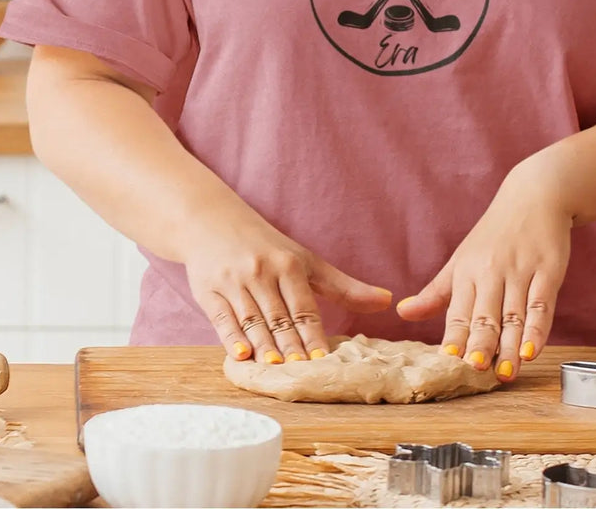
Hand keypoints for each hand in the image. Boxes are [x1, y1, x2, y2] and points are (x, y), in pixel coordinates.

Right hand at [182, 199, 391, 363]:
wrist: (212, 221)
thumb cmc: (267, 247)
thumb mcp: (305, 261)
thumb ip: (344, 287)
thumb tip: (387, 302)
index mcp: (289, 264)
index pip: (305, 308)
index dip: (314, 336)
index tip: (324, 361)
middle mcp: (262, 272)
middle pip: (279, 317)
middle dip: (291, 346)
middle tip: (302, 373)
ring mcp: (234, 282)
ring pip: (252, 320)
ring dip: (264, 346)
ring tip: (275, 369)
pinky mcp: (208, 291)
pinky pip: (222, 318)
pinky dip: (231, 337)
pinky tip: (240, 355)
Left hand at [394, 160, 572, 381]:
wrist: (534, 196)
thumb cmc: (494, 234)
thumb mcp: (461, 260)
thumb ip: (436, 293)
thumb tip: (402, 313)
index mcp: (466, 271)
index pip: (457, 312)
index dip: (454, 337)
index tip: (447, 362)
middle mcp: (491, 272)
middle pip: (485, 316)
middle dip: (481, 345)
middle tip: (476, 372)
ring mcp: (520, 271)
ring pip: (513, 315)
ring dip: (509, 347)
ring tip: (505, 375)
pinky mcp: (548, 270)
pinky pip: (541, 304)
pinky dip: (537, 329)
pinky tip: (532, 350)